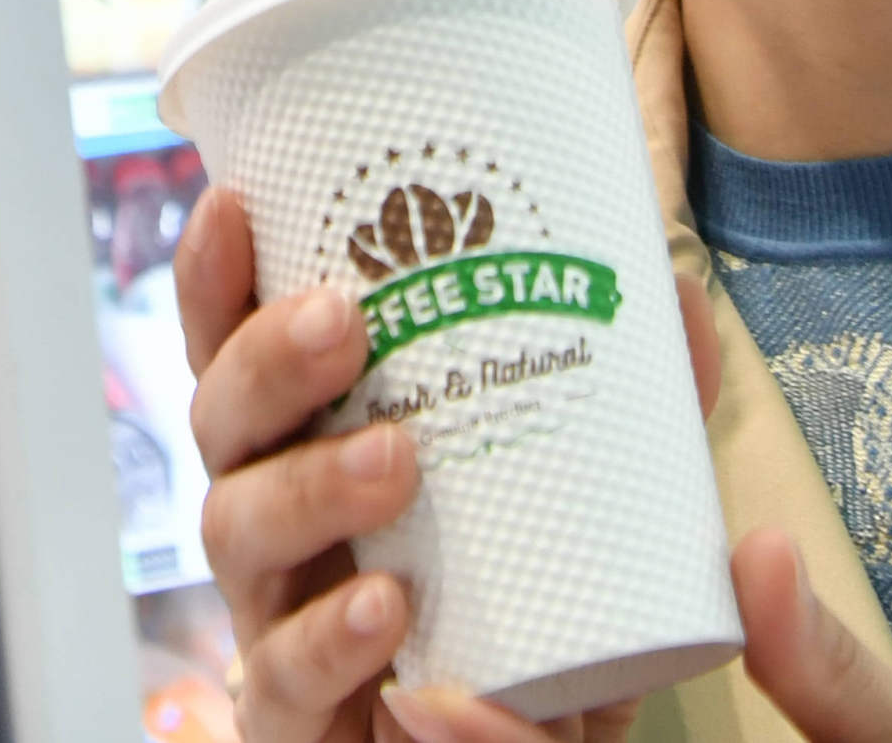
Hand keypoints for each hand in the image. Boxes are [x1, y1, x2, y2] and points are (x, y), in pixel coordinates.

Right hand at [173, 185, 891, 742]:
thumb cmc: (514, 612)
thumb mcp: (571, 506)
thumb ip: (623, 413)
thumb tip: (675, 289)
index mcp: (309, 448)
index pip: (238, 352)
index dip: (217, 280)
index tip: (235, 201)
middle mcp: (272, 521)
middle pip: (221, 426)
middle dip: (268, 363)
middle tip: (345, 321)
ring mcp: (274, 619)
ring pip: (236, 537)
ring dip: (307, 487)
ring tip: (394, 459)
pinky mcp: (295, 716)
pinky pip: (285, 678)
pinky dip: (329, 638)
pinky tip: (386, 609)